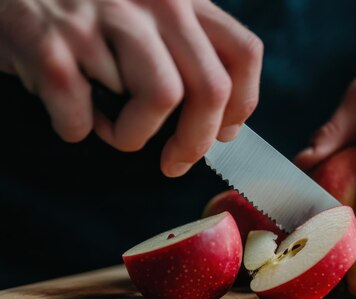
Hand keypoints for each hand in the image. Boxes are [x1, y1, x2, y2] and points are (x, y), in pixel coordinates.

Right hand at [0, 0, 262, 176]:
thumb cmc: (83, 12)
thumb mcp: (148, 16)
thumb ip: (190, 56)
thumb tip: (225, 125)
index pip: (243, 53)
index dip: (242, 105)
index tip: (222, 132)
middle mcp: (152, 0)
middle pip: (211, 87)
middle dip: (195, 141)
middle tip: (174, 162)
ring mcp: (100, 16)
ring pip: (160, 98)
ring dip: (133, 134)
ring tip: (109, 125)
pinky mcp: (49, 41)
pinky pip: (84, 115)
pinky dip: (78, 129)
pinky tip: (69, 111)